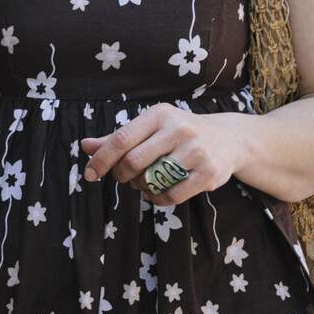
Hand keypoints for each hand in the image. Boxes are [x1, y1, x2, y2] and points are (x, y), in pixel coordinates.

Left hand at [80, 104, 245, 206]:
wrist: (229, 138)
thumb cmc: (179, 133)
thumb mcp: (150, 127)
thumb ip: (118, 138)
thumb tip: (85, 146)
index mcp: (159, 114)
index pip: (121, 139)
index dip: (102, 159)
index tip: (89, 174)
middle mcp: (179, 129)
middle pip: (134, 161)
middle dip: (121, 175)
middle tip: (123, 178)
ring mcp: (196, 151)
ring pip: (152, 180)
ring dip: (140, 187)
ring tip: (143, 182)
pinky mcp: (209, 173)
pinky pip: (172, 195)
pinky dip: (157, 199)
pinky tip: (156, 193)